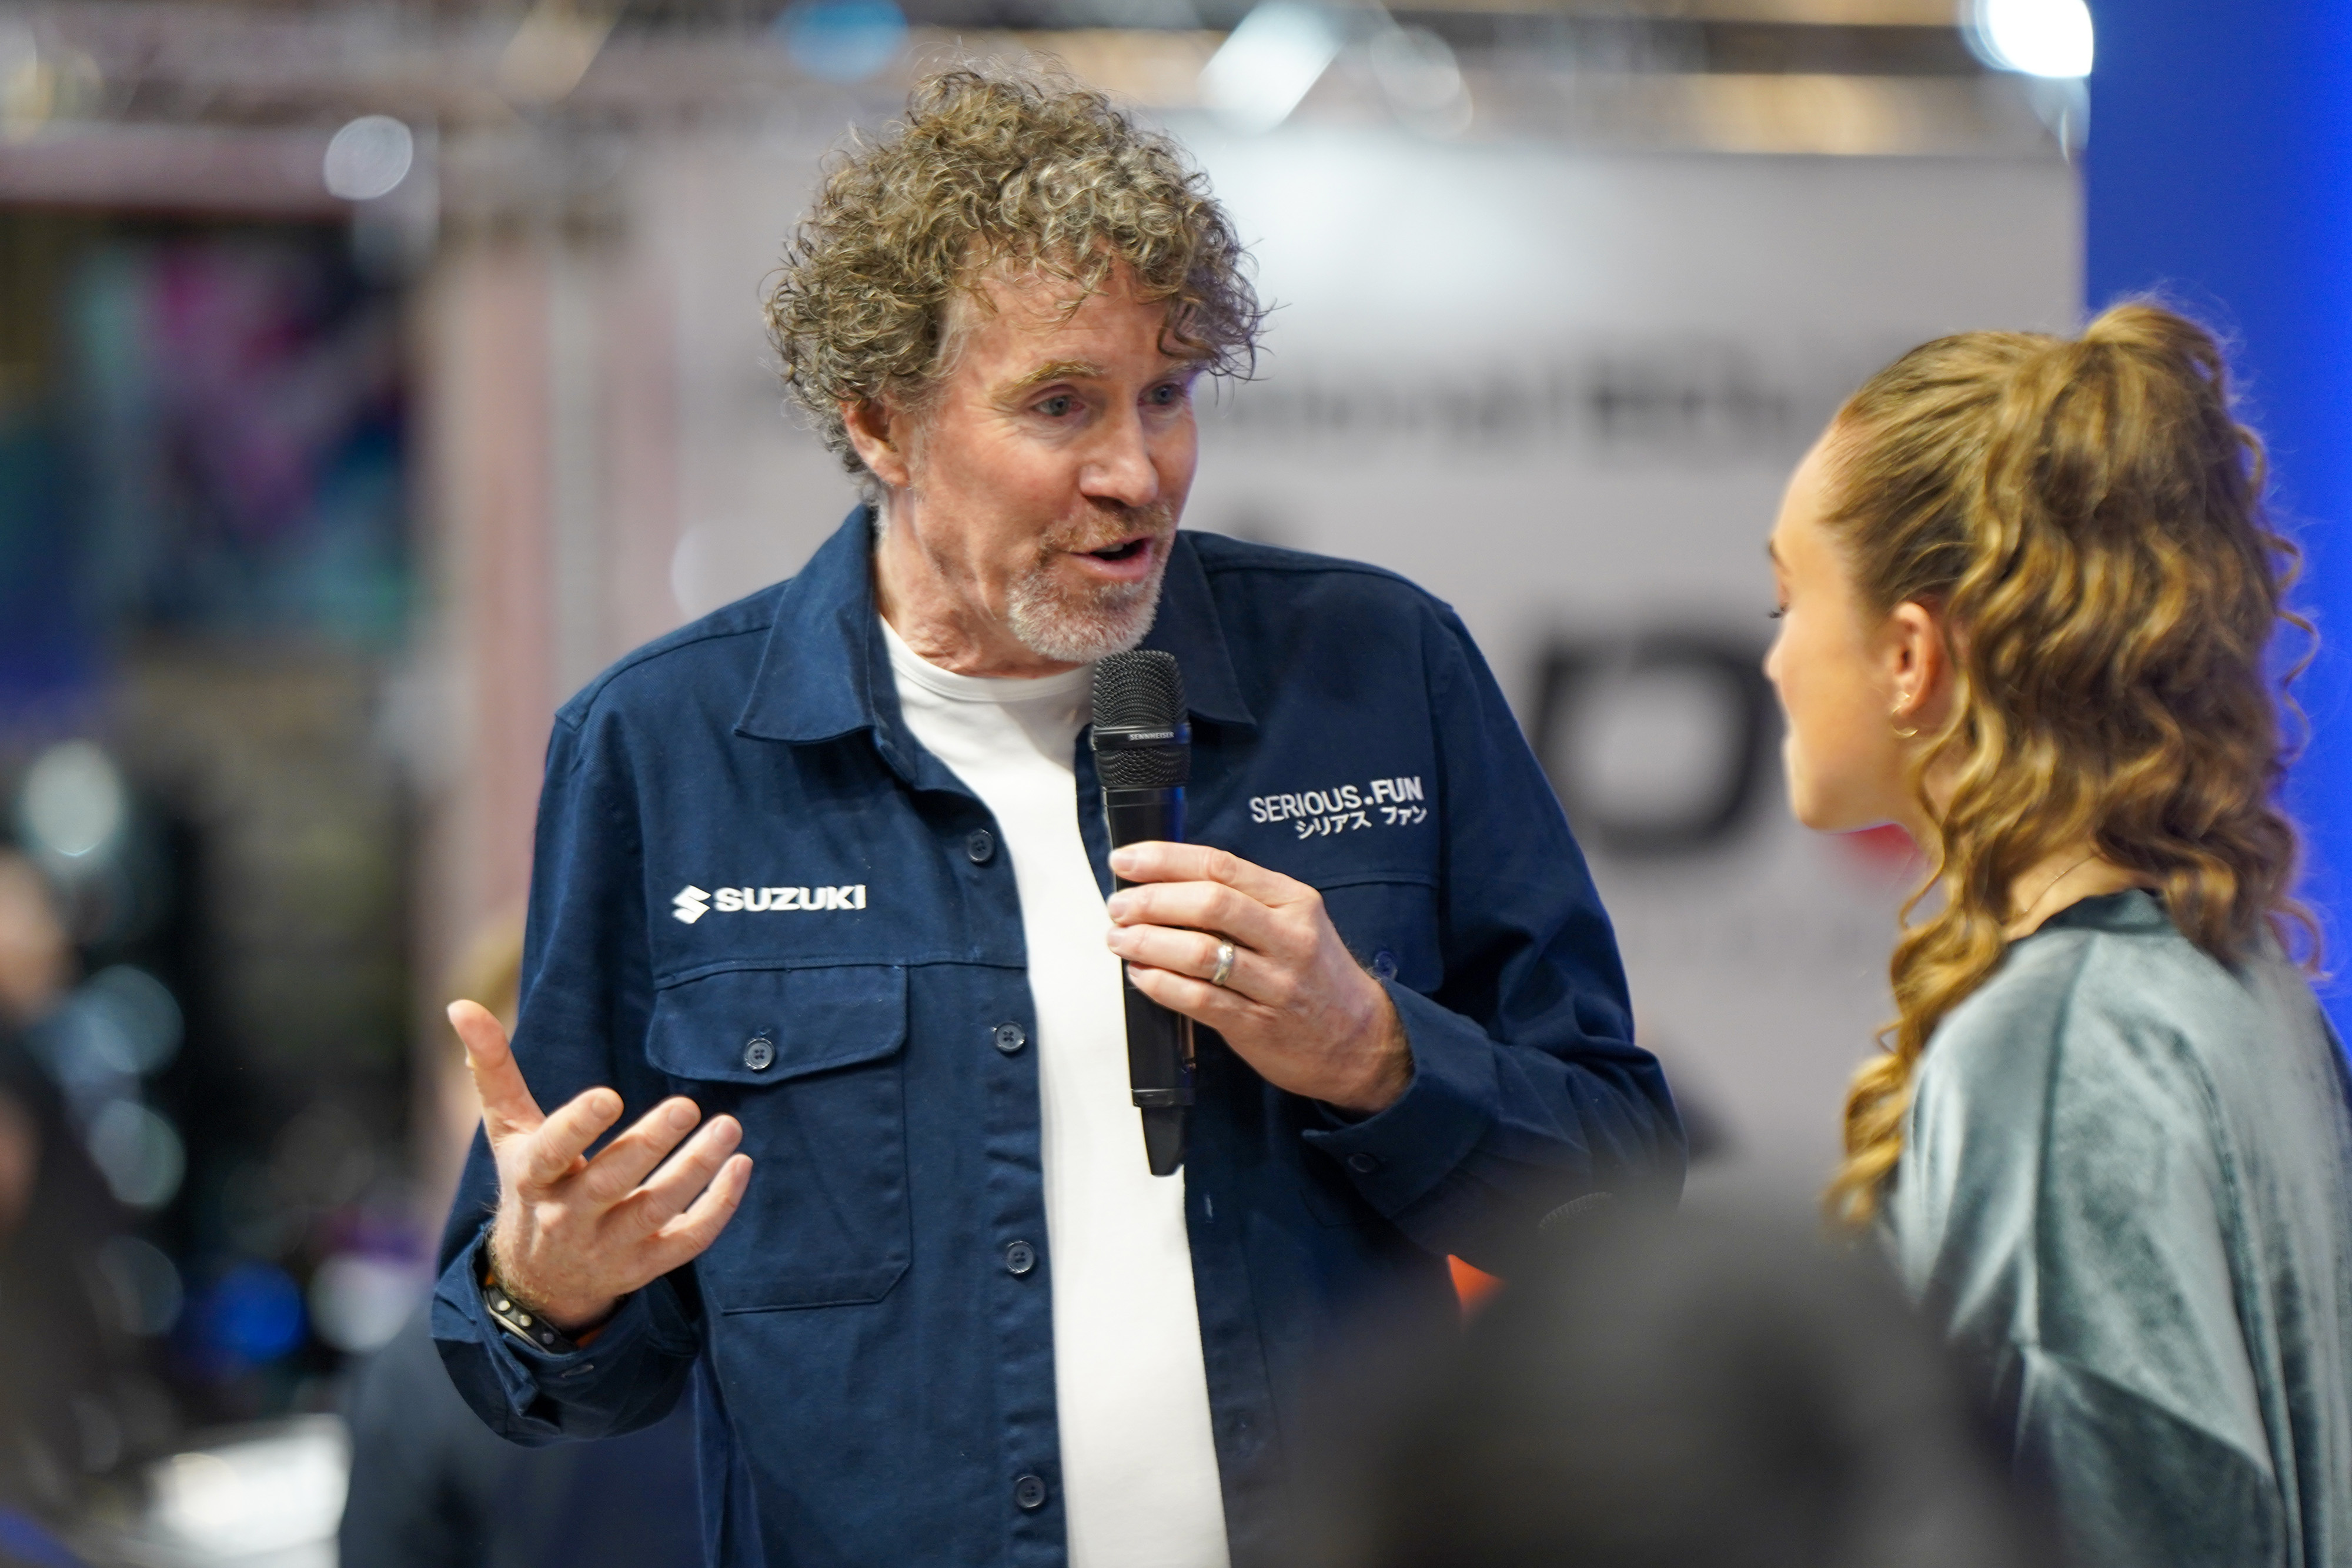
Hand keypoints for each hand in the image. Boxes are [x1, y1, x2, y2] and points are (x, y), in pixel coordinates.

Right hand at [449, 1000, 750, 1334]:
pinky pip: (687, 1242)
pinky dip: (718, 1208)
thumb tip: (461, 1005)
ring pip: (655, 1211)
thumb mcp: (507, 1130)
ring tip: (729, 1127)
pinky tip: (740, 1166)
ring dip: (695, 1171)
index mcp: (533, 1178)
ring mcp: (608, 1246)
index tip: (609, 1096)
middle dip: (649, 1145)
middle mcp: (567, 1218)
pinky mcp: (644, 1266)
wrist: (539, 1280)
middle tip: (686, 1106)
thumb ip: (493, 1069)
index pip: (550, 1153)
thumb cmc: (531, 1182)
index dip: (577, 1127)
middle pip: (610, 1182)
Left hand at [1103, 843, 1410, 1113]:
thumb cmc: (1314, 975)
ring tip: (1120, 939)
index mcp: (1293, 901)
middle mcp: (1289, 937)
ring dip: (1147, 943)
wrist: (1360, 1040)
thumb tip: (1164, 882)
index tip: (1126, 861)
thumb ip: (1241, 900)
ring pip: (1200, 953)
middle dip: (1151, 901)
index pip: (1220, 865)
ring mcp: (1276, 983)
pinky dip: (1161, 984)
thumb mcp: (1293, 921)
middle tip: (1118, 906)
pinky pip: (1200, 999)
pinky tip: (1141, 975)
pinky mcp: (1259, 1025)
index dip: (1164, 860)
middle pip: (1209, 904)